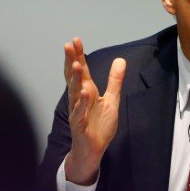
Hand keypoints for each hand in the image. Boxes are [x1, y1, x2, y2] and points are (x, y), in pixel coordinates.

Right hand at [63, 37, 125, 184]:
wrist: (93, 149)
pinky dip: (83, 102)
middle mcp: (79, 98)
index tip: (76, 40)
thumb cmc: (99, 125)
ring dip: (75, 79)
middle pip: (74, 77)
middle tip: (69, 45)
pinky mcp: (79, 124)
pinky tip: (85, 92)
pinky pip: (80, 112)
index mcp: (87, 91)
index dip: (79, 56)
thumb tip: (120, 60)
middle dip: (72, 61)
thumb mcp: (112, 99)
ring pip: (75, 92)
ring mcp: (77, 111)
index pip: (82, 71)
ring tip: (77, 64)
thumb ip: (115, 81)